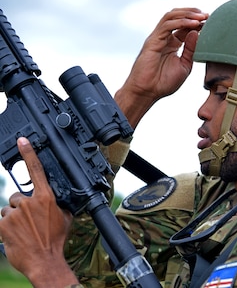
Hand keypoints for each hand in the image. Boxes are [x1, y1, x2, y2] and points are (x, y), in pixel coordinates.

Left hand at [0, 137, 78, 285]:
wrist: (44, 260)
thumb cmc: (56, 240)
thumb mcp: (65, 218)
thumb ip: (58, 203)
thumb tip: (58, 197)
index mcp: (46, 198)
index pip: (37, 170)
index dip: (28, 153)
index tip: (22, 140)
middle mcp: (29, 202)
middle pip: (18, 196)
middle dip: (22, 206)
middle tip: (29, 221)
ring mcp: (14, 213)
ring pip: (9, 209)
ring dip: (13, 217)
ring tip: (23, 230)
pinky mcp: (3, 224)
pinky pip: (1, 220)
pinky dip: (6, 227)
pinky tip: (15, 235)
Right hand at [115, 8, 208, 127]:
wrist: (148, 92)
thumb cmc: (163, 83)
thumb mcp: (184, 65)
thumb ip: (191, 50)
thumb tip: (197, 33)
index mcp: (172, 44)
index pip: (185, 26)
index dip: (197, 22)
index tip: (210, 22)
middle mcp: (164, 38)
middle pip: (178, 16)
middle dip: (193, 13)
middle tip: (207, 15)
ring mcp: (157, 38)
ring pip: (171, 16)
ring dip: (188, 14)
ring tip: (201, 16)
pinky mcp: (153, 41)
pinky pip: (167, 25)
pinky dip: (181, 22)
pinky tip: (193, 24)